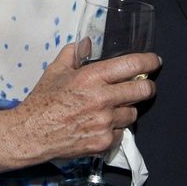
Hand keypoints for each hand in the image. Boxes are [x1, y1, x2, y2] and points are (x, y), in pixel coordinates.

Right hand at [14, 42, 158, 161]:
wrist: (31, 134)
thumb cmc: (43, 100)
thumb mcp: (56, 70)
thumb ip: (74, 53)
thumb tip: (88, 43)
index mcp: (91, 77)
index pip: (132, 65)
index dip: (149, 61)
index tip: (155, 61)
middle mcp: (102, 99)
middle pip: (143, 90)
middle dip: (147, 87)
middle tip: (144, 86)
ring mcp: (104, 123)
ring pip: (133, 113)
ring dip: (127, 110)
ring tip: (111, 109)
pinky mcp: (103, 142)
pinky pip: (120, 133)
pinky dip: (115, 130)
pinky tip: (101, 126)